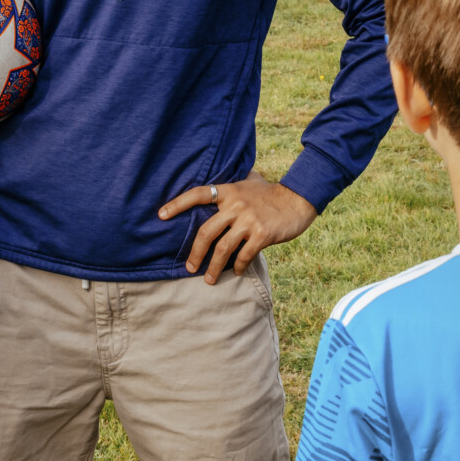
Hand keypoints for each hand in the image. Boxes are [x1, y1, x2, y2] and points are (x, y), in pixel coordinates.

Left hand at [158, 170, 317, 284]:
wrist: (298, 200)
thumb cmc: (270, 192)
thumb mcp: (249, 181)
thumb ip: (232, 186)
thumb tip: (214, 188)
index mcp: (229, 191)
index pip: (197, 194)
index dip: (177, 204)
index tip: (161, 216)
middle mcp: (236, 205)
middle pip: (206, 231)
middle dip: (195, 253)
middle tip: (189, 267)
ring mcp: (249, 220)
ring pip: (223, 248)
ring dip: (214, 267)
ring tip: (208, 279)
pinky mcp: (262, 234)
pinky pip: (244, 255)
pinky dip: (237, 266)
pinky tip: (235, 271)